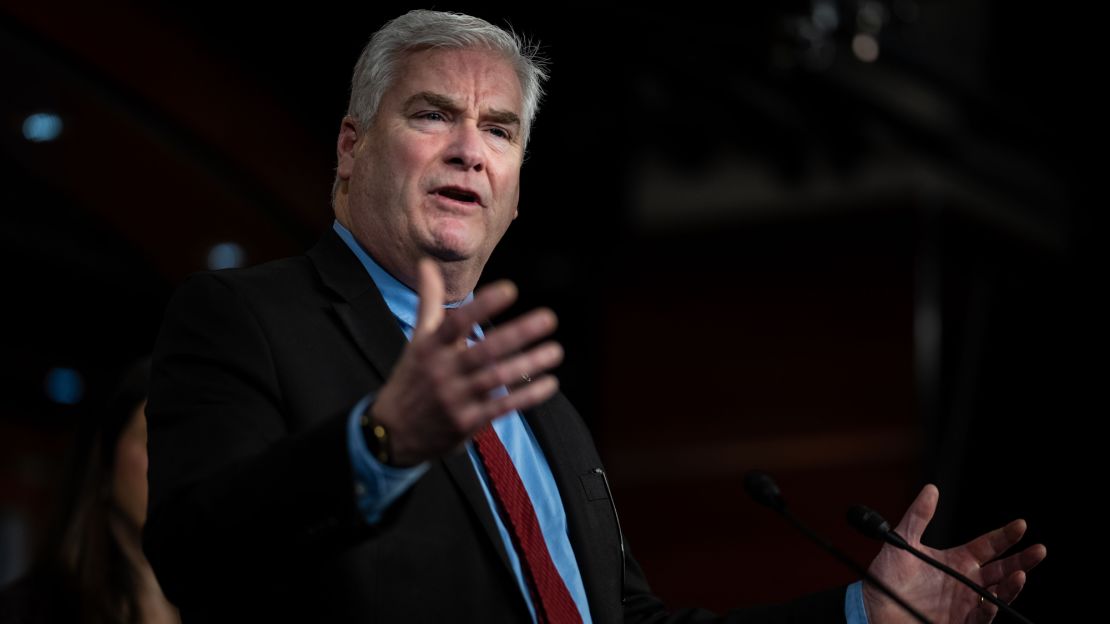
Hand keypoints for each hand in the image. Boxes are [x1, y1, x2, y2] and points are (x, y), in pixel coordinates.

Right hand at [371, 259, 563, 465]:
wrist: (393, 432)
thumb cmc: (412, 377)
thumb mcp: (417, 339)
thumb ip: (428, 301)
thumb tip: (426, 263)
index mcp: (430, 347)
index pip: (457, 322)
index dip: (483, 306)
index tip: (510, 289)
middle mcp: (442, 371)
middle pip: (484, 350)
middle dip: (517, 334)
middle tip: (548, 318)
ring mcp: (454, 398)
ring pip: (497, 378)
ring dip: (529, 364)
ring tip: (555, 350)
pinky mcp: (466, 422)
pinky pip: (502, 407)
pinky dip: (527, 395)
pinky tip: (549, 383)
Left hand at [863, 485, 1045, 623]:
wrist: (873, 609)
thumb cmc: (886, 578)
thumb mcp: (902, 542)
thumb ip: (918, 516)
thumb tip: (931, 489)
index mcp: (956, 561)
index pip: (988, 546)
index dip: (1004, 536)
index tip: (1021, 524)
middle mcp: (965, 582)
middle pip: (1001, 570)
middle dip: (1022, 560)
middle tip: (1039, 550)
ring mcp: (965, 603)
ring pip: (997, 594)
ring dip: (1011, 585)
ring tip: (1021, 574)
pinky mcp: (961, 622)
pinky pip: (982, 617)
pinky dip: (989, 609)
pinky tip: (993, 599)